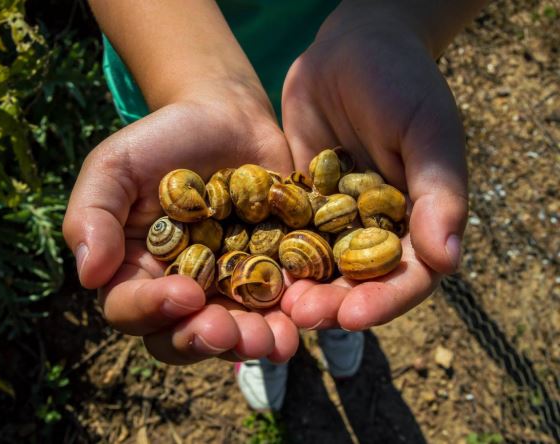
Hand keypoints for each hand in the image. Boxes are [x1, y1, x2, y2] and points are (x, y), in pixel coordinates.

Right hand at [63, 81, 298, 363]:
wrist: (226, 117)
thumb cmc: (162, 140)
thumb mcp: (115, 166)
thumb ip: (92, 215)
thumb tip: (88, 275)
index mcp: (136, 272)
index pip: (132, 308)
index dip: (153, 310)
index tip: (184, 293)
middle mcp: (182, 290)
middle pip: (186, 334)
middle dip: (207, 339)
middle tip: (228, 333)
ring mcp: (230, 286)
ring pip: (237, 329)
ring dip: (254, 340)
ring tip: (273, 339)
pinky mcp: (272, 272)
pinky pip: (282, 304)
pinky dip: (293, 314)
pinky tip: (305, 314)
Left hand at [281, 5, 467, 329]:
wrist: (351, 48)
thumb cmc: (402, 82)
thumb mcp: (427, 131)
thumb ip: (438, 193)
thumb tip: (447, 261)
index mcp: (418, 220)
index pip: (408, 276)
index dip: (384, 301)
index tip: (354, 316)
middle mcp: (377, 229)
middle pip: (358, 283)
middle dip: (332, 303)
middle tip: (301, 314)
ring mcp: (336, 219)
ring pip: (319, 267)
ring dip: (299, 288)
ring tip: (274, 301)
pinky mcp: (301, 204)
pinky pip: (287, 235)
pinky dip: (273, 254)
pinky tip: (249, 267)